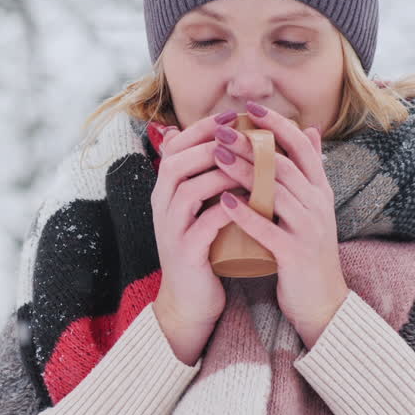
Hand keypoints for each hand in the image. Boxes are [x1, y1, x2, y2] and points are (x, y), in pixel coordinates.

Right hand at [148, 112, 240, 364]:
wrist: (192, 299)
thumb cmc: (205, 247)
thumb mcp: (202, 208)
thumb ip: (209, 176)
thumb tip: (225, 139)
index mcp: (165, 190)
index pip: (175, 147)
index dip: (202, 128)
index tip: (232, 114)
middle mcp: (161, 206)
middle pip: (176, 163)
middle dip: (211, 145)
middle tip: (243, 135)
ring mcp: (171, 229)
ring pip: (189, 190)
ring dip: (221, 175)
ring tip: (252, 166)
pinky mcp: (186, 252)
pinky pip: (205, 224)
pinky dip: (228, 210)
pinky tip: (251, 203)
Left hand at [210, 101, 348, 349]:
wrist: (320, 300)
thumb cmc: (306, 248)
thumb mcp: (312, 205)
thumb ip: (308, 170)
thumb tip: (309, 129)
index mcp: (320, 189)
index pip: (301, 146)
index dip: (276, 124)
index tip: (249, 107)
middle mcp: (318, 204)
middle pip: (284, 164)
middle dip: (251, 143)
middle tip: (221, 129)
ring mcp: (309, 228)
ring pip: (276, 191)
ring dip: (244, 171)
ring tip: (216, 156)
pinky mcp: (295, 254)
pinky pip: (268, 229)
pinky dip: (245, 213)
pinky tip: (222, 202)